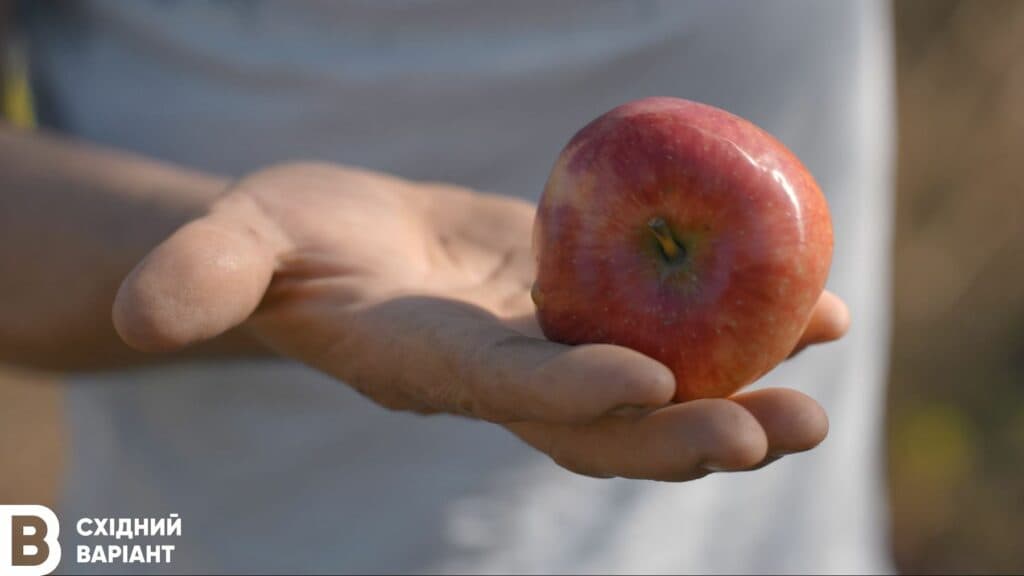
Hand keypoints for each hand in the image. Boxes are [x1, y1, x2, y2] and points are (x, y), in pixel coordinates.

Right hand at [113, 162, 848, 480]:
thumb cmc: (282, 242)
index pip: (505, 392)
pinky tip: (814, 307)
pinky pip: (667, 325)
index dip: (571, 394)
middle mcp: (504, 377)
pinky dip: (740, 322)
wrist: (339, 250)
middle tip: (782, 430)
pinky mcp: (581, 309)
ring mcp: (552, 348)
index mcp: (429, 368)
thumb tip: (137, 306)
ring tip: (821, 375)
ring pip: (653, 387)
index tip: (651, 384)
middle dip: (688, 433)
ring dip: (739, 386)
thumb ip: (201, 274)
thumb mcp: (237, 241)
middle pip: (602, 422)